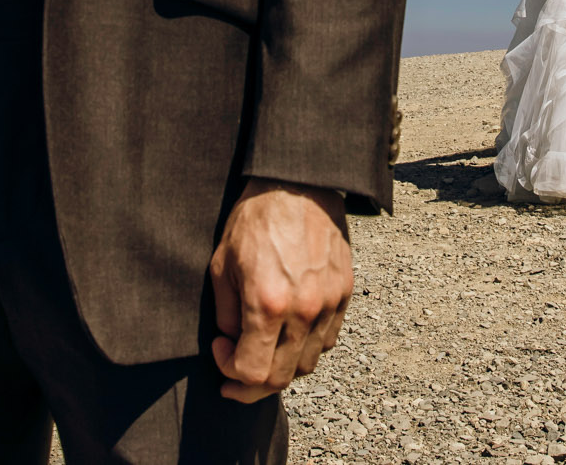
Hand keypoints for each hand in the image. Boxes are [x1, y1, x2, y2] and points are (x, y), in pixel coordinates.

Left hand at [209, 178, 351, 402]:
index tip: (221, 350)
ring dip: (282, 366)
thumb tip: (232, 345)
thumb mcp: (222, 266)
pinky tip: (289, 331)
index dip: (230, 373)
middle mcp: (304, 311)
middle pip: (281, 378)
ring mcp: (329, 303)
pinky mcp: (345, 292)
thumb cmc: (254, 219)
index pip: (252, 373)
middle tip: (235, 369)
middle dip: (252, 383)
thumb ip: (227, 315)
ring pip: (307, 363)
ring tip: (264, 349)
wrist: (298, 183)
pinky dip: (307, 346)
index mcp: (268, 305)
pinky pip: (328, 340)